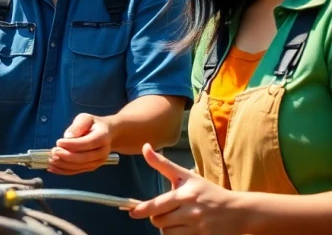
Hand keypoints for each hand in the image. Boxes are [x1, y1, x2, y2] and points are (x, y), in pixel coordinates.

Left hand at [49, 113, 113, 174]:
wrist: (107, 134)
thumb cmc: (93, 124)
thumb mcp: (86, 118)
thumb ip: (77, 126)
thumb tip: (67, 136)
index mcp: (103, 137)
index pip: (88, 143)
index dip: (73, 144)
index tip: (59, 142)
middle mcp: (103, 152)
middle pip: (84, 157)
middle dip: (67, 156)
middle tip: (53, 152)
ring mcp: (98, 161)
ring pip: (80, 166)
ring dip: (64, 165)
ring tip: (51, 160)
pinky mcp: (92, 167)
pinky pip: (78, 171)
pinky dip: (64, 171)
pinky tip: (53, 168)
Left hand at [129, 144, 245, 234]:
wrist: (239, 211)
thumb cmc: (208, 192)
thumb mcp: (187, 176)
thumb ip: (163, 164)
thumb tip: (145, 147)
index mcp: (185, 195)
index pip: (158, 205)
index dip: (142, 210)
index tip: (133, 212)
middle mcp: (191, 212)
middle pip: (159, 221)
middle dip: (158, 217)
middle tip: (165, 212)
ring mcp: (198, 228)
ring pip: (168, 233)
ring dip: (168, 228)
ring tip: (177, 220)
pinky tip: (185, 228)